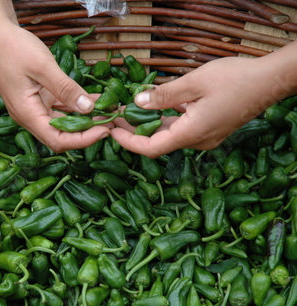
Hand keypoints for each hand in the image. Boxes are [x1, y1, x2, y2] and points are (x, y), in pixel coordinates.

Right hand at [0, 21, 109, 151]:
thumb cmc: (13, 48)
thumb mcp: (43, 66)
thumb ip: (66, 89)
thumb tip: (88, 109)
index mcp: (27, 114)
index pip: (58, 140)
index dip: (83, 140)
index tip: (105, 130)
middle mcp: (29, 116)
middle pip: (61, 136)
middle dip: (87, 132)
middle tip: (113, 123)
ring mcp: (34, 108)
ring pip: (63, 123)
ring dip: (84, 120)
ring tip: (109, 113)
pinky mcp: (38, 99)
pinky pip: (60, 109)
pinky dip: (77, 107)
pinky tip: (96, 102)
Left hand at [111, 55, 291, 157]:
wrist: (270, 81)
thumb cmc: (236, 79)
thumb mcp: (194, 83)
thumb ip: (163, 95)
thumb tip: (137, 102)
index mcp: (192, 133)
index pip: (151, 148)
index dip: (128, 142)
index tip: (111, 131)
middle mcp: (198, 141)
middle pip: (158, 141)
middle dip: (135, 129)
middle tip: (116, 115)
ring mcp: (205, 136)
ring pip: (170, 134)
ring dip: (150, 123)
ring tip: (130, 108)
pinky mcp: (210, 129)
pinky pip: (182, 128)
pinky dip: (166, 119)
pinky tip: (156, 105)